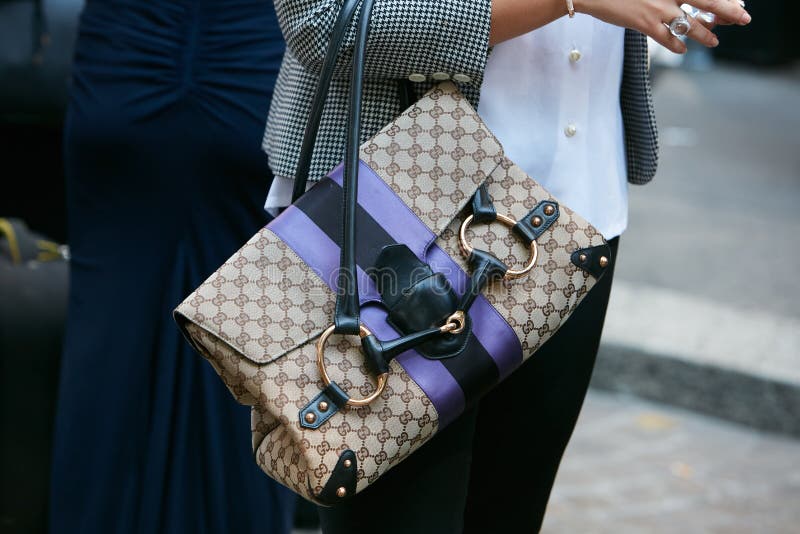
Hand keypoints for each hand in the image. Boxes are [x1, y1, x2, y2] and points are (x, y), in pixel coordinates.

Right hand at [574, 0, 750, 53]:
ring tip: (714, 41)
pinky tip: (682, 49)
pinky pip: (666, 38)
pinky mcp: (643, 23)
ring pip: (690, 24)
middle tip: (744, 19)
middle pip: (707, 2)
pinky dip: (676, 45)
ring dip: (705, 34)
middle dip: (728, 11)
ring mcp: (658, 9)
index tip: (738, 3)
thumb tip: (682, 4)